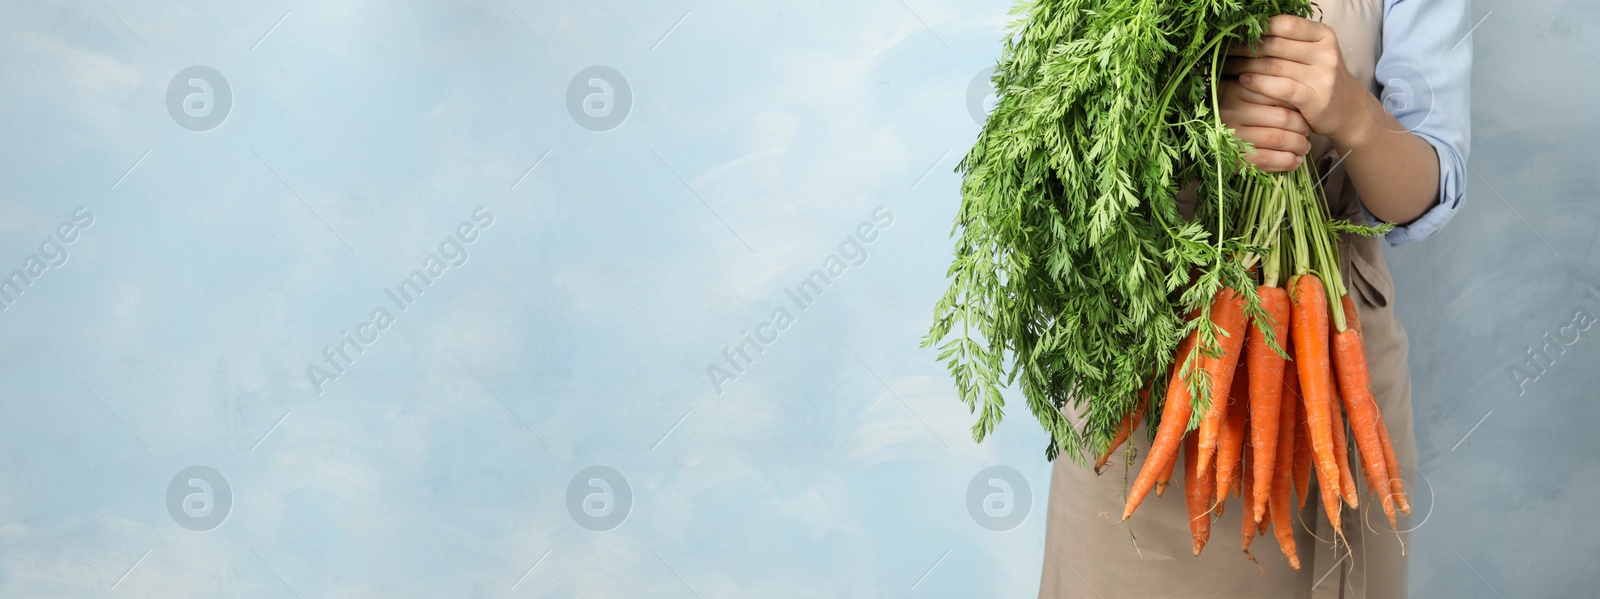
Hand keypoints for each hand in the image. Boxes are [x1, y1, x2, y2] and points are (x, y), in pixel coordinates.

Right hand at [1218, 78, 1311, 171]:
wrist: (1195, 136)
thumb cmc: (1225, 111)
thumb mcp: (1239, 91)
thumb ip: (1263, 87)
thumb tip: (1300, 90)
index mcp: (1236, 89)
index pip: (1279, 93)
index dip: (1299, 103)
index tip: (1306, 110)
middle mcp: (1231, 110)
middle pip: (1282, 117)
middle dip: (1302, 127)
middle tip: (1308, 131)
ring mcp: (1229, 136)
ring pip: (1277, 139)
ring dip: (1298, 145)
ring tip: (1304, 147)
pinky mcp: (1230, 158)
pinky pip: (1265, 160)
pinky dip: (1285, 162)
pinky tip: (1294, 161)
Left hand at [1223, 15, 1371, 148]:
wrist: (1349, 110)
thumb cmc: (1319, 79)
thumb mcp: (1311, 54)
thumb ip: (1287, 42)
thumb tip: (1246, 30)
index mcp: (1323, 35)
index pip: (1284, 24)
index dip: (1256, 28)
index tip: (1234, 33)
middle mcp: (1326, 52)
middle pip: (1275, 45)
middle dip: (1244, 47)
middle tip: (1222, 51)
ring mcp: (1324, 76)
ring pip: (1274, 66)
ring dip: (1245, 66)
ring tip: (1225, 67)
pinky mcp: (1317, 99)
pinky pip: (1282, 88)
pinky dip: (1259, 84)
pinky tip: (1242, 81)